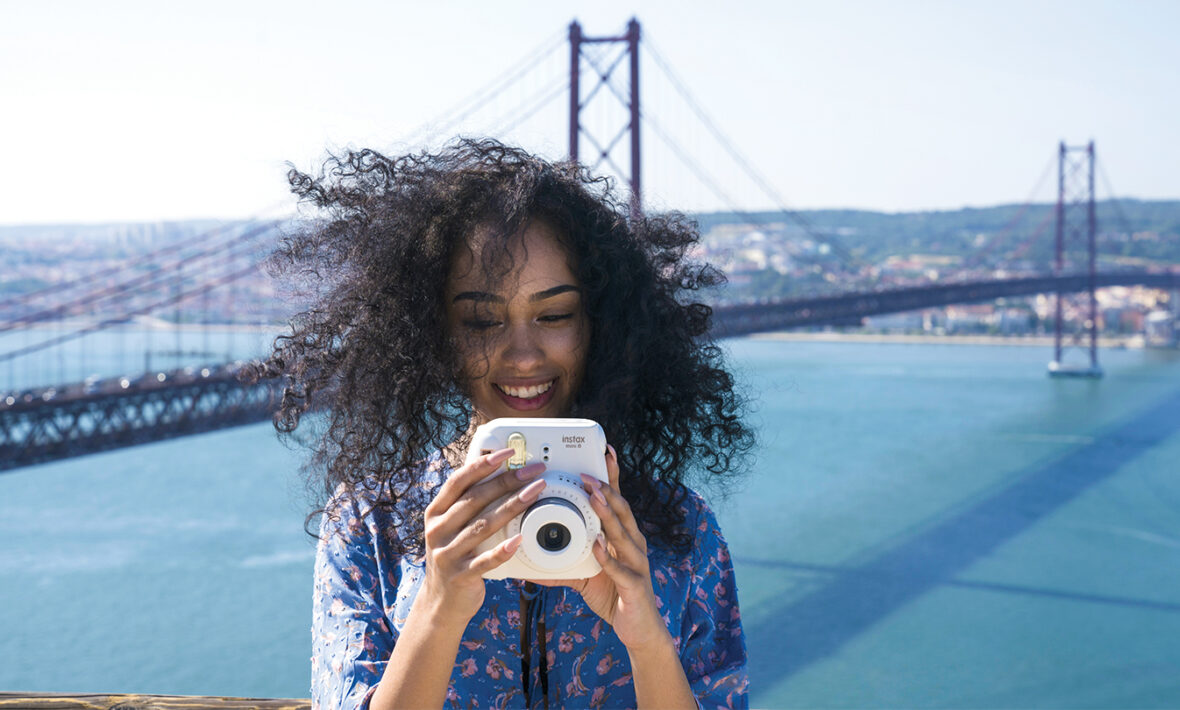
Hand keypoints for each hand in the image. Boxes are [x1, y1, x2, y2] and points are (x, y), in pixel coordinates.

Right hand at [418, 447, 547, 628]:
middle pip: (475, 499)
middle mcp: (438, 530)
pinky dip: (502, 550)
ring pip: (483, 525)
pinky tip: (519, 541)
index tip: (507, 453)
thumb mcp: (450, 527)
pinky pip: (484, 561)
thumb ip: (466, 504)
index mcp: (435, 513)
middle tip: (533, 471)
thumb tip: (497, 474)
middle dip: (506, 481)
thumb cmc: (453, 556)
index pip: (458, 481)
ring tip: (535, 494)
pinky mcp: (460, 576)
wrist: (440, 602)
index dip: (482, 464)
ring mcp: (447, 554)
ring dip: (512, 507)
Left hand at [536, 445, 669, 652]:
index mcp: (622, 537)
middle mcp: (633, 544)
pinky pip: (620, 569)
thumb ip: (562, 566)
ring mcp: (637, 563)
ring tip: (594, 497)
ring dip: (608, 514)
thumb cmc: (614, 595)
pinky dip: (608, 556)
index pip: (616, 501)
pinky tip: (597, 546)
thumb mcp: (586, 576)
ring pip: (623, 533)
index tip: (604, 452)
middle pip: (622, 510)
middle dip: (606, 489)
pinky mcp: (635, 585)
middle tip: (588, 473)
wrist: (639, 630)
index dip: (611, 477)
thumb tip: (530, 565)